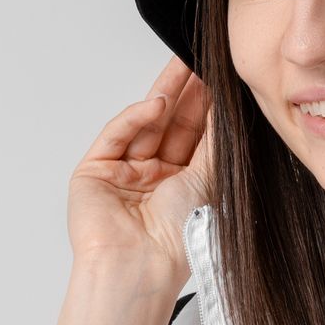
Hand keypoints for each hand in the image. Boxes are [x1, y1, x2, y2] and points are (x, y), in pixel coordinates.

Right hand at [67, 54, 212, 287]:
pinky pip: (118, 135)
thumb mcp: (210, 177)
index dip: (208, 105)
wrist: (141, 266)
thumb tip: (229, 104)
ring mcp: (125, 174)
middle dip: (188, 92)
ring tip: (185, 65)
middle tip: (201, 59)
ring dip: (165, 94)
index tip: (221, 77)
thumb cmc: (179, 236)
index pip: (197, 134)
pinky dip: (136, 117)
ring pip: (146, 123)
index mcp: (184, 184)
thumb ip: (215, 139)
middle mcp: (155, 177)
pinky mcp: (96, 172)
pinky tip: (157, 102)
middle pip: (172, 124)